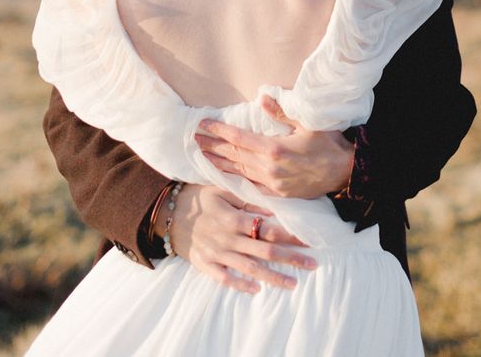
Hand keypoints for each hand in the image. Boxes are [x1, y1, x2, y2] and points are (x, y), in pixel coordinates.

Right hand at [155, 184, 316, 293]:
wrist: (167, 213)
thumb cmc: (198, 197)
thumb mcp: (221, 190)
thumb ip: (246, 199)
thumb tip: (271, 206)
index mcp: (234, 219)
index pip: (268, 228)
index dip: (290, 235)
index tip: (310, 239)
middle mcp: (228, 239)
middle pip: (265, 251)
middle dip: (290, 258)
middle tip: (313, 264)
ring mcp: (217, 254)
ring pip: (250, 269)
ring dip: (273, 277)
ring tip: (294, 284)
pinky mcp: (206, 265)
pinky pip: (224, 278)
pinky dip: (240, 285)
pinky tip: (256, 291)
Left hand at [194, 96, 353, 198]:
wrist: (345, 172)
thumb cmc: (328, 143)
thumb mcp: (307, 123)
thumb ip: (282, 112)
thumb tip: (262, 98)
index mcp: (273, 149)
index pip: (238, 139)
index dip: (218, 131)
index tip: (203, 125)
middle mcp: (269, 168)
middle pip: (233, 156)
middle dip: (212, 146)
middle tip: (194, 139)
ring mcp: (272, 183)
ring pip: (239, 172)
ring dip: (219, 163)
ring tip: (202, 156)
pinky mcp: (278, 194)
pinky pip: (251, 185)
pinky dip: (236, 177)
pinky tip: (226, 174)